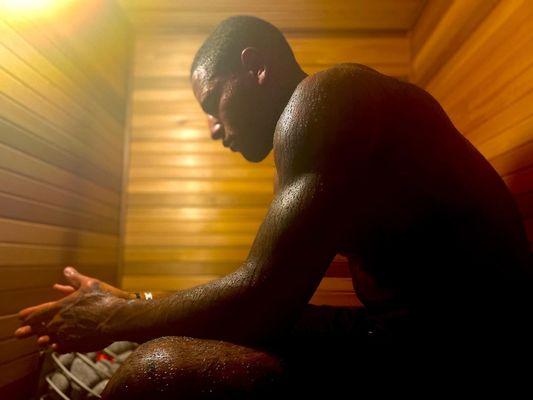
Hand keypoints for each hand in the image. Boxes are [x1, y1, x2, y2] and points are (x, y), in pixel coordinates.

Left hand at [14, 267, 128, 352]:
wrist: (119, 318)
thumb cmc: (105, 299)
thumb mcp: (90, 284)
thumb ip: (75, 278)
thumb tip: (67, 270)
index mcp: (62, 307)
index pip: (38, 313)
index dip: (29, 315)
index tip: (22, 316)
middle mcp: (61, 324)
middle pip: (40, 329)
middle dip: (29, 330)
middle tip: (19, 333)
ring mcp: (69, 336)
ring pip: (50, 340)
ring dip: (44, 339)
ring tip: (40, 340)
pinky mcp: (78, 345)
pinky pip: (63, 348)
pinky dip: (58, 346)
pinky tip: (57, 346)